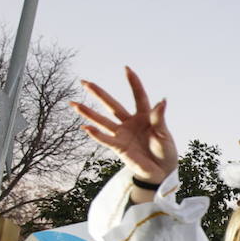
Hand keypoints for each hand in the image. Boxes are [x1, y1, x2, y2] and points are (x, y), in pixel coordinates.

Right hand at [72, 67, 177, 183]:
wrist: (161, 171)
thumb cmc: (165, 151)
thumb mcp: (164, 134)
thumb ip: (159, 119)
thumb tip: (162, 101)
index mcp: (145, 116)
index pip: (138, 96)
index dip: (133, 83)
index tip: (126, 69)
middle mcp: (131, 122)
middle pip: (112, 105)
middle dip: (98, 93)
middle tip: (84, 82)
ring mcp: (122, 134)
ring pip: (102, 120)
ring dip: (88, 113)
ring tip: (74, 104)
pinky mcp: (119, 147)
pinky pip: (105, 139)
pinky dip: (96, 134)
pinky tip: (85, 127)